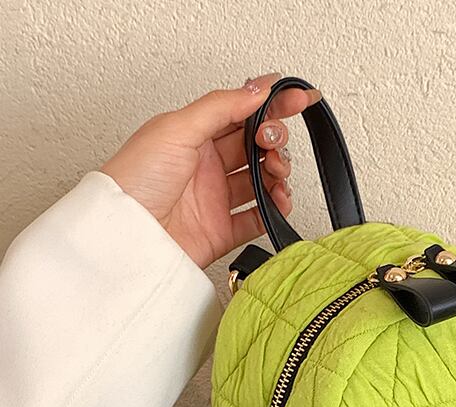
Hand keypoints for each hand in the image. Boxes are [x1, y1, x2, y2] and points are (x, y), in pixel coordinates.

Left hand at [100, 73, 319, 268]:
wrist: (126, 236)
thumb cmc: (134, 181)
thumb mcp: (176, 128)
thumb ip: (221, 107)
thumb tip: (257, 90)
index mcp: (192, 136)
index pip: (241, 113)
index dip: (271, 104)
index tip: (299, 99)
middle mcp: (205, 166)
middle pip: (255, 147)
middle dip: (274, 140)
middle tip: (272, 143)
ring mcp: (215, 199)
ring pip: (262, 181)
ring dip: (278, 173)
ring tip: (276, 174)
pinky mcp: (223, 231)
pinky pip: (259, 218)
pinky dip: (275, 210)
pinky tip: (278, 202)